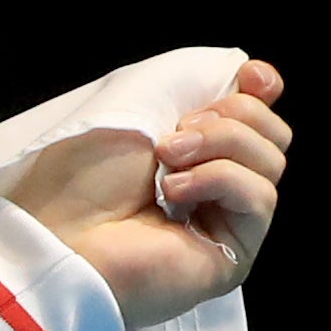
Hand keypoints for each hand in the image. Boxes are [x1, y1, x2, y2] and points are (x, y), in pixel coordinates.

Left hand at [6, 61, 289, 330]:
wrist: (58, 238)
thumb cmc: (80, 176)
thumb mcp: (140, 104)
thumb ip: (197, 82)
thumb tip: (250, 76)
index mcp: (190, 151)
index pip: (256, 113)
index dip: (260, 88)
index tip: (248, 76)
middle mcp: (211, 187)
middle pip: (271, 133)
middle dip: (232, 117)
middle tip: (174, 135)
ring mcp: (222, 222)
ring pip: (270, 161)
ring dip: (221, 145)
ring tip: (166, 161)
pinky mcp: (230, 254)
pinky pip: (259, 198)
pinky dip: (221, 180)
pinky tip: (174, 192)